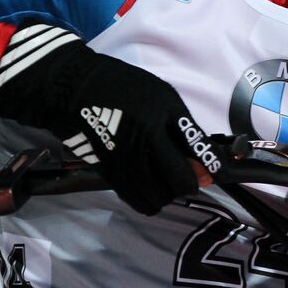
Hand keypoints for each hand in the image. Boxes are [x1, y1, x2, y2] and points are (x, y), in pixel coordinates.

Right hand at [0, 24, 222, 214]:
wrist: (74, 87)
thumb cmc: (124, 87)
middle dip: (189, 184)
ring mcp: (125, 152)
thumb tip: (202, 155)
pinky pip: (131, 194)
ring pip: (154, 192)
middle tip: (191, 182)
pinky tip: (150, 198)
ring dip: (167, 196)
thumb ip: (182, 124)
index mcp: (165, 111)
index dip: (211, 165)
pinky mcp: (106, 166)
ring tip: (169, 190)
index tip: (213, 172)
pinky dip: (144, 200)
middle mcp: (146, 135)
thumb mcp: (161, 95)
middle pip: (177, 176)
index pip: (196, 146)